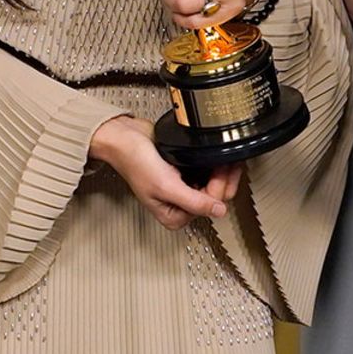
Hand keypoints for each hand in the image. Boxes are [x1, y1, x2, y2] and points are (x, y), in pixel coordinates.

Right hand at [88, 114, 242, 229]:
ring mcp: (185, 188)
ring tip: (226, 157)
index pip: (208, 207)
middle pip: (215, 197)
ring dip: (223, 171)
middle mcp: (180, 205)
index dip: (218, 189)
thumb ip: (194, 201)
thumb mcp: (166, 186)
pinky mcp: (186, 172)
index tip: (220, 171)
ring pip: (215, 184)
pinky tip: (217, 156)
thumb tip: (219, 211)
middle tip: (228, 161)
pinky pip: (209, 172)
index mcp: (174, 216)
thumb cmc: (135, 162)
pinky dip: (215, 164)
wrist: (125, 137)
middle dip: (224, 180)